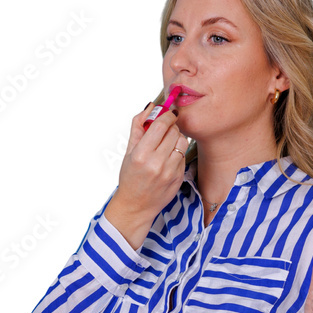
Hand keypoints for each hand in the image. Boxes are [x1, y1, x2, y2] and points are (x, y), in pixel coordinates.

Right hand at [111, 102, 188, 219]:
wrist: (136, 206)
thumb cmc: (130, 177)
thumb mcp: (128, 151)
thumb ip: (138, 126)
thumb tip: (150, 106)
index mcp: (141, 155)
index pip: (161, 125)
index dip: (167, 115)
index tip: (169, 113)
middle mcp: (156, 164)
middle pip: (174, 132)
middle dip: (171, 126)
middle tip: (166, 129)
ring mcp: (169, 172)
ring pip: (182, 143)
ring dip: (176, 139)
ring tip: (167, 144)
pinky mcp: (178, 178)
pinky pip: (183, 156)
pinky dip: (177, 153)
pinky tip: (168, 158)